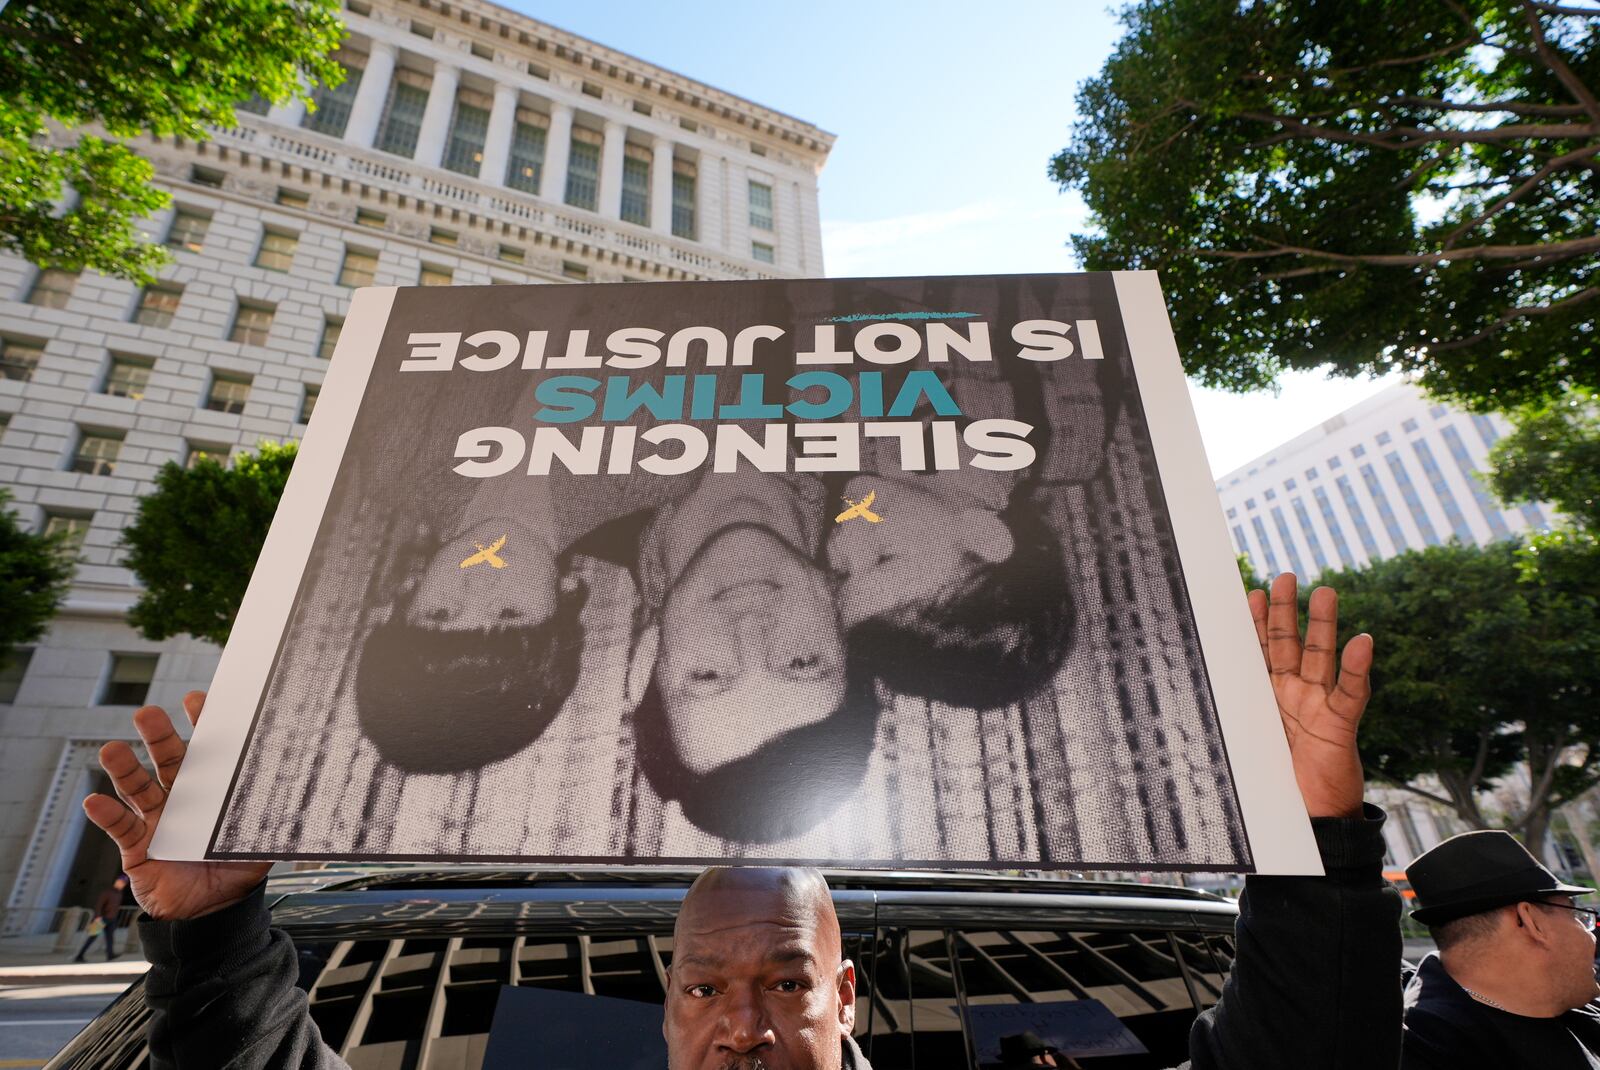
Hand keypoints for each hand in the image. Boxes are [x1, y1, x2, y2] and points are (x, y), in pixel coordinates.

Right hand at [83, 691, 269, 920]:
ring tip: (112, 750)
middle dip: (158, 737)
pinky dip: (106, 815)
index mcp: (212, 792)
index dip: (201, 726)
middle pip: (168, 762)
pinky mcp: (136, 848)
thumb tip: (303, 795)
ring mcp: (156, 821)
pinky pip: (120, 828)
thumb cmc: (235, 872)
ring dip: (124, 769)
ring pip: (137, 788)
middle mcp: (181, 799)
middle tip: (148, 714)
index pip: (207, 752)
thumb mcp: (259, 843)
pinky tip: (94, 802)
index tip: (197, 701)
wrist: (212, 914)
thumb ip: (273, 819)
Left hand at [1249, 574, 1372, 818]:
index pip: (1258, 652)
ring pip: (1321, 658)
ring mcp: (1317, 706)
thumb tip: (1191, 689)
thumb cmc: (1274, 783)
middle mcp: (1292, 695)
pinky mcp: (1339, 725)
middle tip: (1285, 576)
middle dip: (1286, 611)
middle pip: (1289, 644)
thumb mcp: (1244, 742)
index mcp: (1266, 697)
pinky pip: (1350, 693)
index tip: (1249, 592)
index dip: (1254, 622)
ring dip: (1324, 625)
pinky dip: (1356, 668)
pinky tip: (1362, 642)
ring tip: (1326, 592)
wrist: (1310, 818)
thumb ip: (1231, 717)